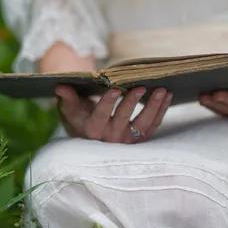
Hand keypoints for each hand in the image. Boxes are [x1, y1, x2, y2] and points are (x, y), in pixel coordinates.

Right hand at [55, 85, 172, 142]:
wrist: (93, 134)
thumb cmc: (81, 116)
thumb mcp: (71, 108)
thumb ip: (67, 97)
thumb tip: (61, 87)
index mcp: (92, 131)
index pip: (100, 116)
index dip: (108, 103)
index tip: (115, 88)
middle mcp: (110, 139)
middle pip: (123, 120)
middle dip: (132, 103)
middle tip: (141, 87)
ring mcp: (127, 141)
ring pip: (143, 125)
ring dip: (154, 107)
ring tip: (162, 90)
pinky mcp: (140, 139)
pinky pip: (153, 126)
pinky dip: (161, 111)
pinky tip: (167, 96)